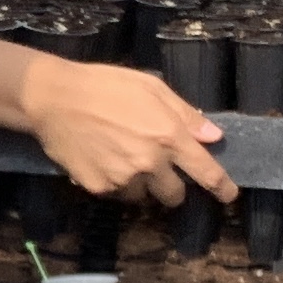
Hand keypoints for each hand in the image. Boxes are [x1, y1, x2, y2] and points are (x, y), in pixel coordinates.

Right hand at [19, 58, 232, 205]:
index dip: (221, 187)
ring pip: (144, 196)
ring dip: (141, 185)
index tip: (228, 195)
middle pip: (175, 195)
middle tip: (158, 170)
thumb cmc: (105, 85)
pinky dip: (115, 183)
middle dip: (172, 187)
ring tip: (122, 159)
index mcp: (168, 136)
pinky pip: (117, 194)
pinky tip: (102, 159)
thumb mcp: (152, 87)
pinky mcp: (99, 188)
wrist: (54, 98)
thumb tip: (213, 137)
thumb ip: (185, 114)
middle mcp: (149, 163)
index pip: (205, 172)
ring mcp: (123, 179)